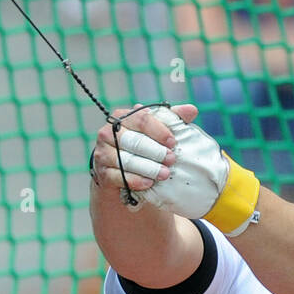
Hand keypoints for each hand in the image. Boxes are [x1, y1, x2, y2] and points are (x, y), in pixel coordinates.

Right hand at [92, 103, 230, 218]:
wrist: (120, 174)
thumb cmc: (141, 148)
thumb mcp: (156, 132)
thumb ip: (172, 120)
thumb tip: (192, 110)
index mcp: (122, 117)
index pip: (141, 118)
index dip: (159, 130)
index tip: (173, 142)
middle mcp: (108, 133)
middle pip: (134, 140)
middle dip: (156, 152)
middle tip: (171, 160)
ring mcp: (102, 153)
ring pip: (127, 160)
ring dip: (148, 168)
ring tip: (164, 174)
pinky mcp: (102, 173)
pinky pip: (119, 176)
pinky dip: (135, 180)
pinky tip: (148, 183)